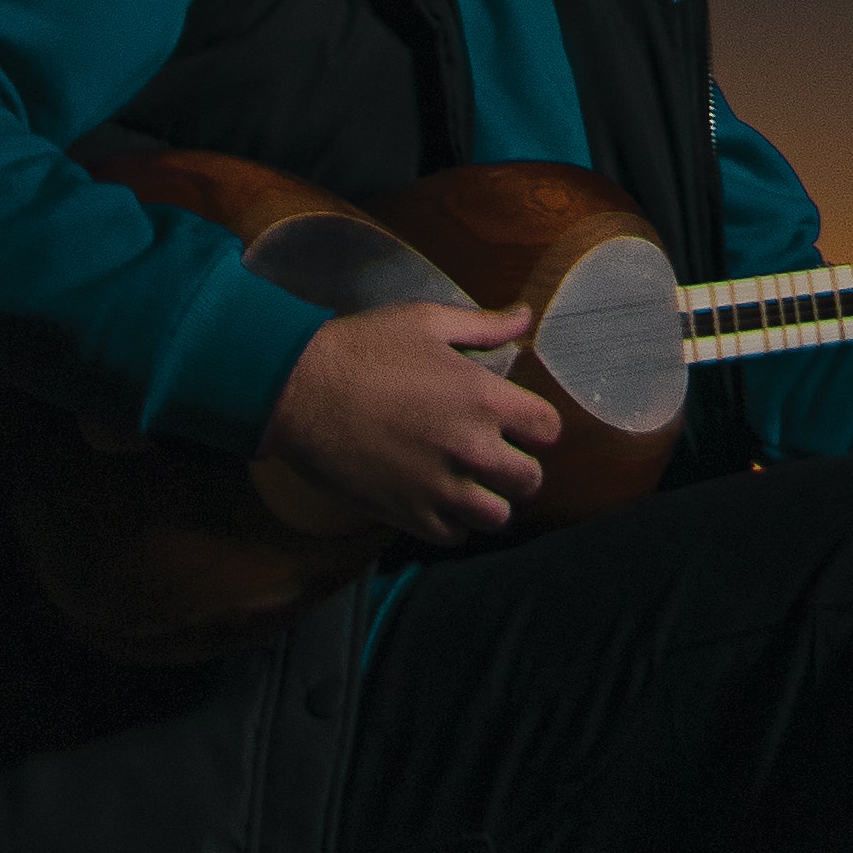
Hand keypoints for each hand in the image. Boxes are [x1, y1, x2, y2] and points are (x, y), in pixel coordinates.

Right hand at [261, 297, 560, 544]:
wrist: (304, 391)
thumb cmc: (366, 349)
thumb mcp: (427, 321)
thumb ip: (484, 325)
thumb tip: (525, 317)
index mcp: (482, 397)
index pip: (548, 429)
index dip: (537, 425)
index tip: (520, 421)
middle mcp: (472, 449)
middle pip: (530, 481)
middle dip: (519, 466)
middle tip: (496, 453)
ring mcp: (441, 489)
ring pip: (497, 517)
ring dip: (490, 500)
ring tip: (471, 481)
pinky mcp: (410, 517)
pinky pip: (455, 536)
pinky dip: (454, 521)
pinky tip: (439, 496)